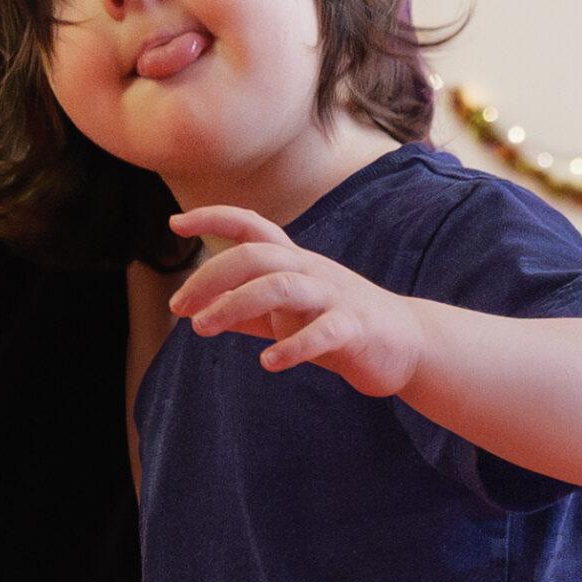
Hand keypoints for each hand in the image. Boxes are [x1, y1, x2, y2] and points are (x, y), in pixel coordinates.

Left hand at [169, 204, 425, 394]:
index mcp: (295, 262)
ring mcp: (334, 297)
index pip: (252, 227)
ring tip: (203, 328)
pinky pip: (323, 331)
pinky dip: (293, 346)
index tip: (175, 222)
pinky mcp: (355, 327)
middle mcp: (312, 270)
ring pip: (282, 287)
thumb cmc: (340, 324)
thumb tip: (198, 313)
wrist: (406, 344)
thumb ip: (247, 313)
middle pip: (257, 256)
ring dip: (236, 304)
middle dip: (211, 277)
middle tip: (180, 309)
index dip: (214, 218)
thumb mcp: (287, 315)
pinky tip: (269, 363)